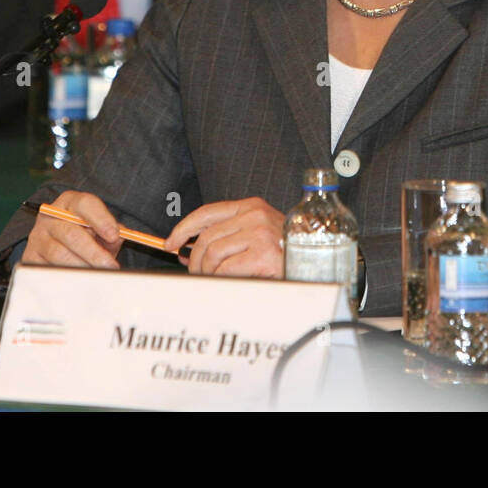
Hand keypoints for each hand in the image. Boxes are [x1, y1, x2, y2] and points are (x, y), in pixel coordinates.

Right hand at [20, 190, 121, 269]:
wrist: (58, 243)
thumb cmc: (87, 233)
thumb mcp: (101, 227)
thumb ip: (112, 231)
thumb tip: (119, 238)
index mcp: (70, 202)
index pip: (85, 204)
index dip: (101, 219)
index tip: (115, 236)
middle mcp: (50, 216)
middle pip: (72, 233)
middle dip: (94, 252)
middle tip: (110, 265)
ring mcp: (37, 237)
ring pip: (59, 254)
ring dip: (82, 267)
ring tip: (98, 275)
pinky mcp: (30, 257)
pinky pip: (48, 269)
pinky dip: (66, 276)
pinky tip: (80, 280)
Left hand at [164, 197, 284, 277]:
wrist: (316, 262)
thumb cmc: (285, 251)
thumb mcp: (256, 234)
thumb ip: (227, 236)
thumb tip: (188, 251)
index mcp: (251, 206)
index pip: (207, 212)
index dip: (184, 229)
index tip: (171, 243)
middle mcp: (255, 215)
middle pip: (206, 238)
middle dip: (194, 260)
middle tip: (196, 273)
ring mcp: (260, 233)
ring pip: (212, 254)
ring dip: (207, 272)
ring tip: (215, 279)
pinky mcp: (263, 254)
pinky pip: (225, 269)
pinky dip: (221, 279)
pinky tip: (232, 281)